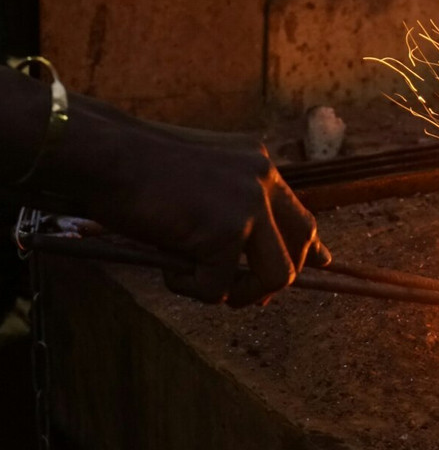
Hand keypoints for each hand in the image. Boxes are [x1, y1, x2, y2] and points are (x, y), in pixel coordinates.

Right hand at [150, 141, 332, 306]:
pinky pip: (219, 286)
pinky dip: (190, 288)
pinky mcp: (226, 232)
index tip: (321, 265)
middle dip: (271, 282)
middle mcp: (263, 181)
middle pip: (300, 250)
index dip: (310, 248)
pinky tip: (166, 267)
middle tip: (238, 295)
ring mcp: (249, 206)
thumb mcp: (201, 180)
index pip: (301, 214)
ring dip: (237, 293)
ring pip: (276, 277)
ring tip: (196, 282)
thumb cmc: (138, 168)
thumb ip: (230, 208)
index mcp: (259, 165)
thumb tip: (246, 259)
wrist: (105, 154)